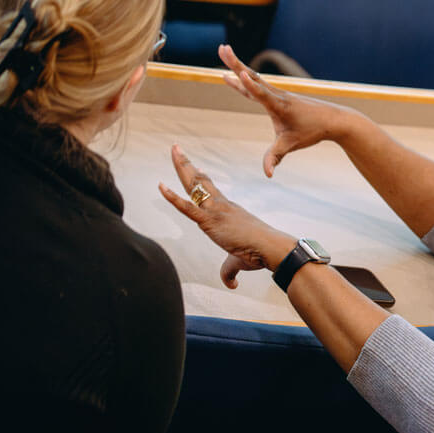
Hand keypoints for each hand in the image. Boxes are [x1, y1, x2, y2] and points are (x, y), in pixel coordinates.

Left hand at [158, 144, 294, 287]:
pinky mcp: (211, 221)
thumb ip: (230, 272)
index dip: (199, 177)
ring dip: (182, 167)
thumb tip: (231, 284)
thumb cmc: (260, 254)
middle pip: (201, 180)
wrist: (272, 248)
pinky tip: (161, 186)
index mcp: (229, 211)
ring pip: (195, 185)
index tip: (192, 165)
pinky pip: (188, 207)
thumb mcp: (239, 263)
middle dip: (187, 164)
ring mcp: (216, 211)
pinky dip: (172, 197)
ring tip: (174, 150)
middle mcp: (222, 205)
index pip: (211, 190)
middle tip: (177, 148)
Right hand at [218, 45, 355, 176]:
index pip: (261, 93)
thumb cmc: (312, 131)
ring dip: (238, 65)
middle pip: (252, 77)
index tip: (239, 73)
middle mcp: (276, 94)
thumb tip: (267, 174)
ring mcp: (277, 93)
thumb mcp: (291, 145)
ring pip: (254, 77)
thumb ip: (275, 157)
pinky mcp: (278, 95)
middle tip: (222, 48)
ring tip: (224, 51)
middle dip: (236, 63)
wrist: (332, 120)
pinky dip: (245, 78)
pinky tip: (238, 75)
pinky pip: (258, 84)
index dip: (249, 85)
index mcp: (278, 105)